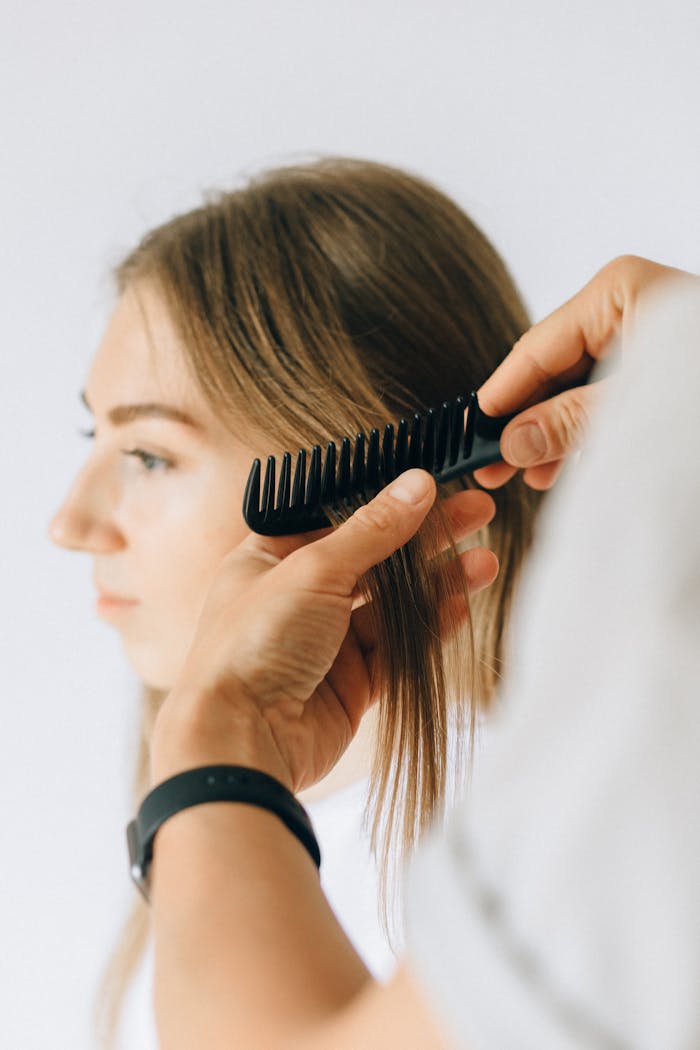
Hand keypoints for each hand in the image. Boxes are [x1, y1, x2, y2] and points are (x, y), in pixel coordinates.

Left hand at [151, 472, 497, 791]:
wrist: (242, 741)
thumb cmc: (253, 645)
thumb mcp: (314, 570)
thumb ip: (372, 530)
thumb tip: (417, 484)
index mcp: (269, 557)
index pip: (335, 516)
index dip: (383, 498)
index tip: (431, 481)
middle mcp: (297, 596)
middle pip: (373, 556)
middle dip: (424, 535)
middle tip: (476, 510)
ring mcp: (325, 640)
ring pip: (391, 603)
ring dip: (436, 582)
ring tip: (485, 560)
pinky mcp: (350, 682)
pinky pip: (397, 647)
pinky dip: (428, 626)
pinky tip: (461, 604)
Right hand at [475, 255, 688, 489]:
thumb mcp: (631, 408)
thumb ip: (566, 422)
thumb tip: (513, 441)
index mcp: (618, 291)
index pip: (536, 345)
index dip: (501, 393)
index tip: (472, 430)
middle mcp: (627, 305)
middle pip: (553, 366)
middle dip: (524, 419)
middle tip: (492, 465)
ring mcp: (643, 335)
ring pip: (577, 385)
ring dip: (551, 431)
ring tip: (528, 475)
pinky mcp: (658, 367)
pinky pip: (605, 395)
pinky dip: (584, 429)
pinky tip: (563, 463)